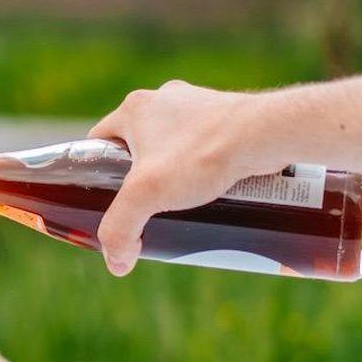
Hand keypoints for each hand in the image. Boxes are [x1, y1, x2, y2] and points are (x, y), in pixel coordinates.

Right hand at [89, 80, 272, 275]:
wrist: (265, 134)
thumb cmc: (202, 155)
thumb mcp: (147, 195)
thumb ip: (121, 228)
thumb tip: (116, 262)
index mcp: (134, 108)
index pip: (98, 140)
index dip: (96, 171)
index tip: (108, 198)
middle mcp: (164, 99)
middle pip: (138, 145)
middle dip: (141, 176)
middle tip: (150, 207)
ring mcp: (198, 106)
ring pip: (173, 144)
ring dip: (175, 171)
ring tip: (185, 203)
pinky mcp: (227, 116)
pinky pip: (205, 144)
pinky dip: (204, 165)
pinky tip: (214, 189)